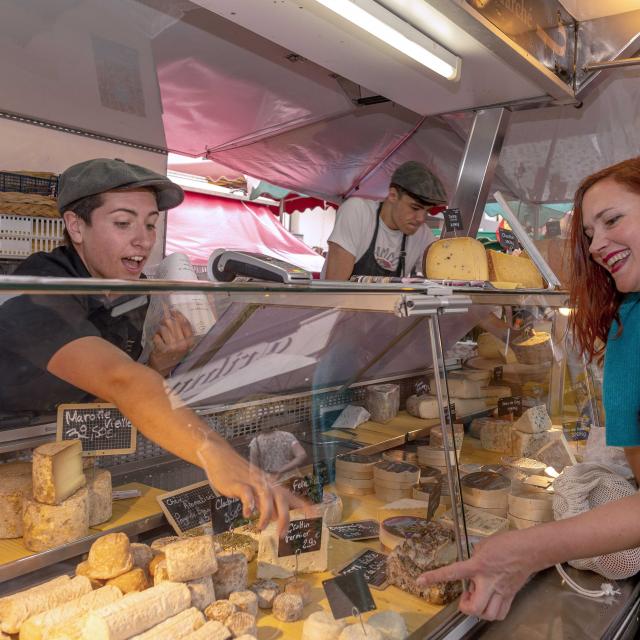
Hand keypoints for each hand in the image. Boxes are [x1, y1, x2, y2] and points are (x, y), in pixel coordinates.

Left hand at [148, 308, 194, 375]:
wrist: (163, 369)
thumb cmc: (172, 355)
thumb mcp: (181, 344)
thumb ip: (179, 331)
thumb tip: (173, 316)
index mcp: (189, 342)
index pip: (186, 324)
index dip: (179, 315)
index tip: (173, 310)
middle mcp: (183, 345)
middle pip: (174, 324)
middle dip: (166, 320)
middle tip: (163, 319)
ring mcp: (173, 347)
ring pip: (164, 329)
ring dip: (160, 330)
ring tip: (160, 335)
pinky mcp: (163, 349)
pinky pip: (157, 336)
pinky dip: (155, 337)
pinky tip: (157, 343)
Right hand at [197, 440, 305, 536]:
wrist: (220, 457)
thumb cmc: (239, 476)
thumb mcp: (256, 490)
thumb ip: (266, 503)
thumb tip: (275, 518)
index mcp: (271, 486)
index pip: (291, 497)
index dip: (304, 506)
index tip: (315, 516)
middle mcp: (265, 483)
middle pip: (281, 498)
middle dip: (285, 517)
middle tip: (282, 535)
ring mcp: (252, 482)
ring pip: (266, 496)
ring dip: (266, 514)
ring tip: (261, 527)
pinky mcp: (237, 483)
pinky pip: (246, 493)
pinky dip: (249, 504)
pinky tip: (247, 513)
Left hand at [417, 531, 534, 620]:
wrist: (529, 549)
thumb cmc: (506, 543)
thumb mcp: (483, 545)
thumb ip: (474, 557)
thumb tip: (472, 566)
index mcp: (478, 565)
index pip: (453, 572)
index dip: (435, 577)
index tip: (421, 581)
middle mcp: (488, 581)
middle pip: (475, 608)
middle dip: (466, 607)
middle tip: (466, 597)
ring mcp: (501, 591)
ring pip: (489, 615)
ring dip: (480, 611)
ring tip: (478, 598)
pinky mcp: (511, 596)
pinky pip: (501, 613)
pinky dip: (493, 612)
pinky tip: (490, 601)